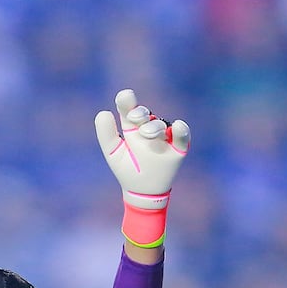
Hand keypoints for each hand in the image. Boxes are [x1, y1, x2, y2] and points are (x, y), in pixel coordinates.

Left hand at [94, 89, 189, 247]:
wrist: (143, 191)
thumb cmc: (127, 169)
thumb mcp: (113, 153)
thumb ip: (106, 134)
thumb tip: (103, 112)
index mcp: (132, 127)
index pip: (129, 109)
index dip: (127, 101)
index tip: (125, 96)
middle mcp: (148, 128)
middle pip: (146, 114)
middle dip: (140, 113)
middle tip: (134, 117)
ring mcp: (164, 136)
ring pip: (162, 124)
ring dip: (154, 126)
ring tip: (146, 133)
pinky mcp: (179, 147)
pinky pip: (182, 135)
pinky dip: (181, 130)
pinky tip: (177, 127)